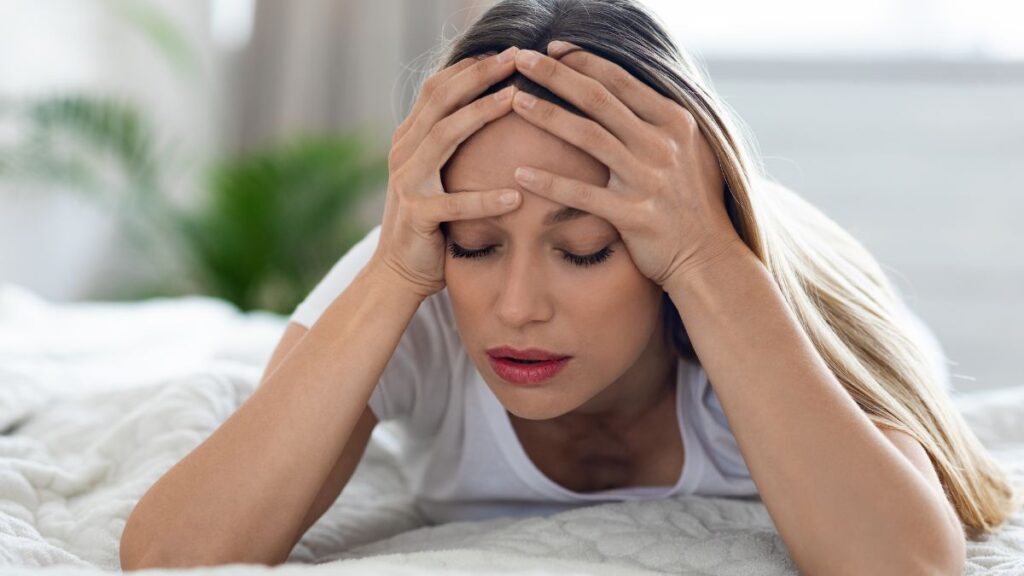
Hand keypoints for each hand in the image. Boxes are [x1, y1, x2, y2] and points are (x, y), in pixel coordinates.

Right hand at [372, 47, 523, 298]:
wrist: (396, 273)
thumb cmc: (431, 224)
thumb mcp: (437, 176)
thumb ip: (452, 145)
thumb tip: (492, 109)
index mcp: (410, 139)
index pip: (437, 88)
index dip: (470, 67)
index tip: (506, 52)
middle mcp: (404, 153)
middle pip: (441, 99)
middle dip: (479, 75)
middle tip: (515, 58)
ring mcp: (407, 182)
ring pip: (444, 135)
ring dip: (481, 113)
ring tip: (517, 99)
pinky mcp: (417, 216)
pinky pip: (454, 203)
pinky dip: (485, 199)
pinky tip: (516, 196)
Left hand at [508, 41, 747, 287]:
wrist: (709, 257)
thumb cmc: (693, 203)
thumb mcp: (691, 150)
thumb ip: (661, 121)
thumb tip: (629, 91)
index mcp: (675, 122)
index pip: (620, 80)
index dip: (583, 61)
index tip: (552, 49)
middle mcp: (662, 145)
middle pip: (599, 99)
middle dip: (556, 75)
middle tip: (520, 59)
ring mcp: (648, 179)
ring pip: (588, 137)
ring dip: (548, 115)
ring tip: (514, 102)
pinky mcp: (633, 215)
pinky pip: (582, 195)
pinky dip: (550, 183)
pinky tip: (519, 174)